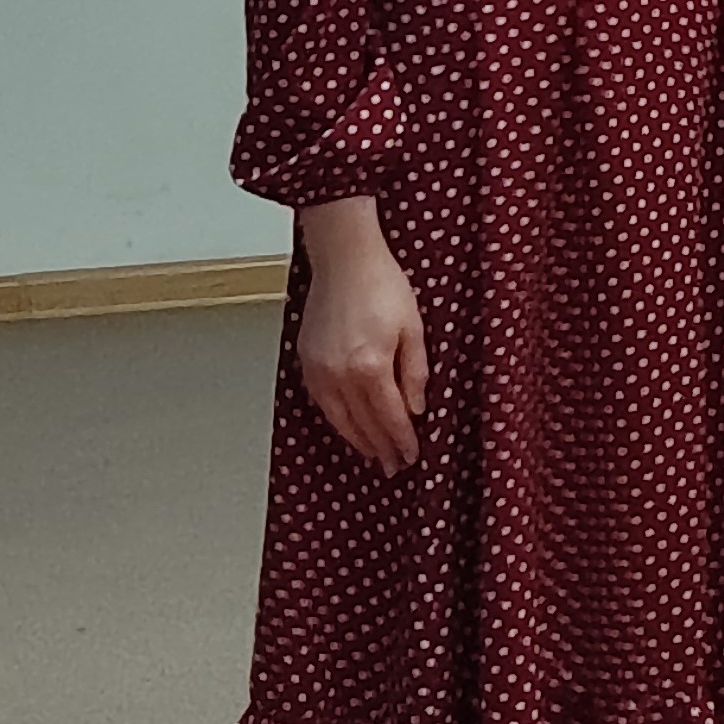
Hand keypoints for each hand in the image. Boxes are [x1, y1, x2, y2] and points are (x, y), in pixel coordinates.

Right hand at [294, 196, 430, 471]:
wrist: (345, 258)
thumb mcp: (414, 328)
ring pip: (339, 419)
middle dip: (382, 447)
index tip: (411, 456)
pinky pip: (322, 402)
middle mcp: (340, 374)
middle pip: (363, 425)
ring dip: (358, 440)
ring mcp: (319, 369)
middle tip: (395, 465)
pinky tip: (349, 425)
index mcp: (370, 367)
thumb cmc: (383, 285)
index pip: (390, 418)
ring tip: (374, 453)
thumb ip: (415, 372)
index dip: (402, 441)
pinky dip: (337, 419)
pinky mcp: (307, 360)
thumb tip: (416, 409)